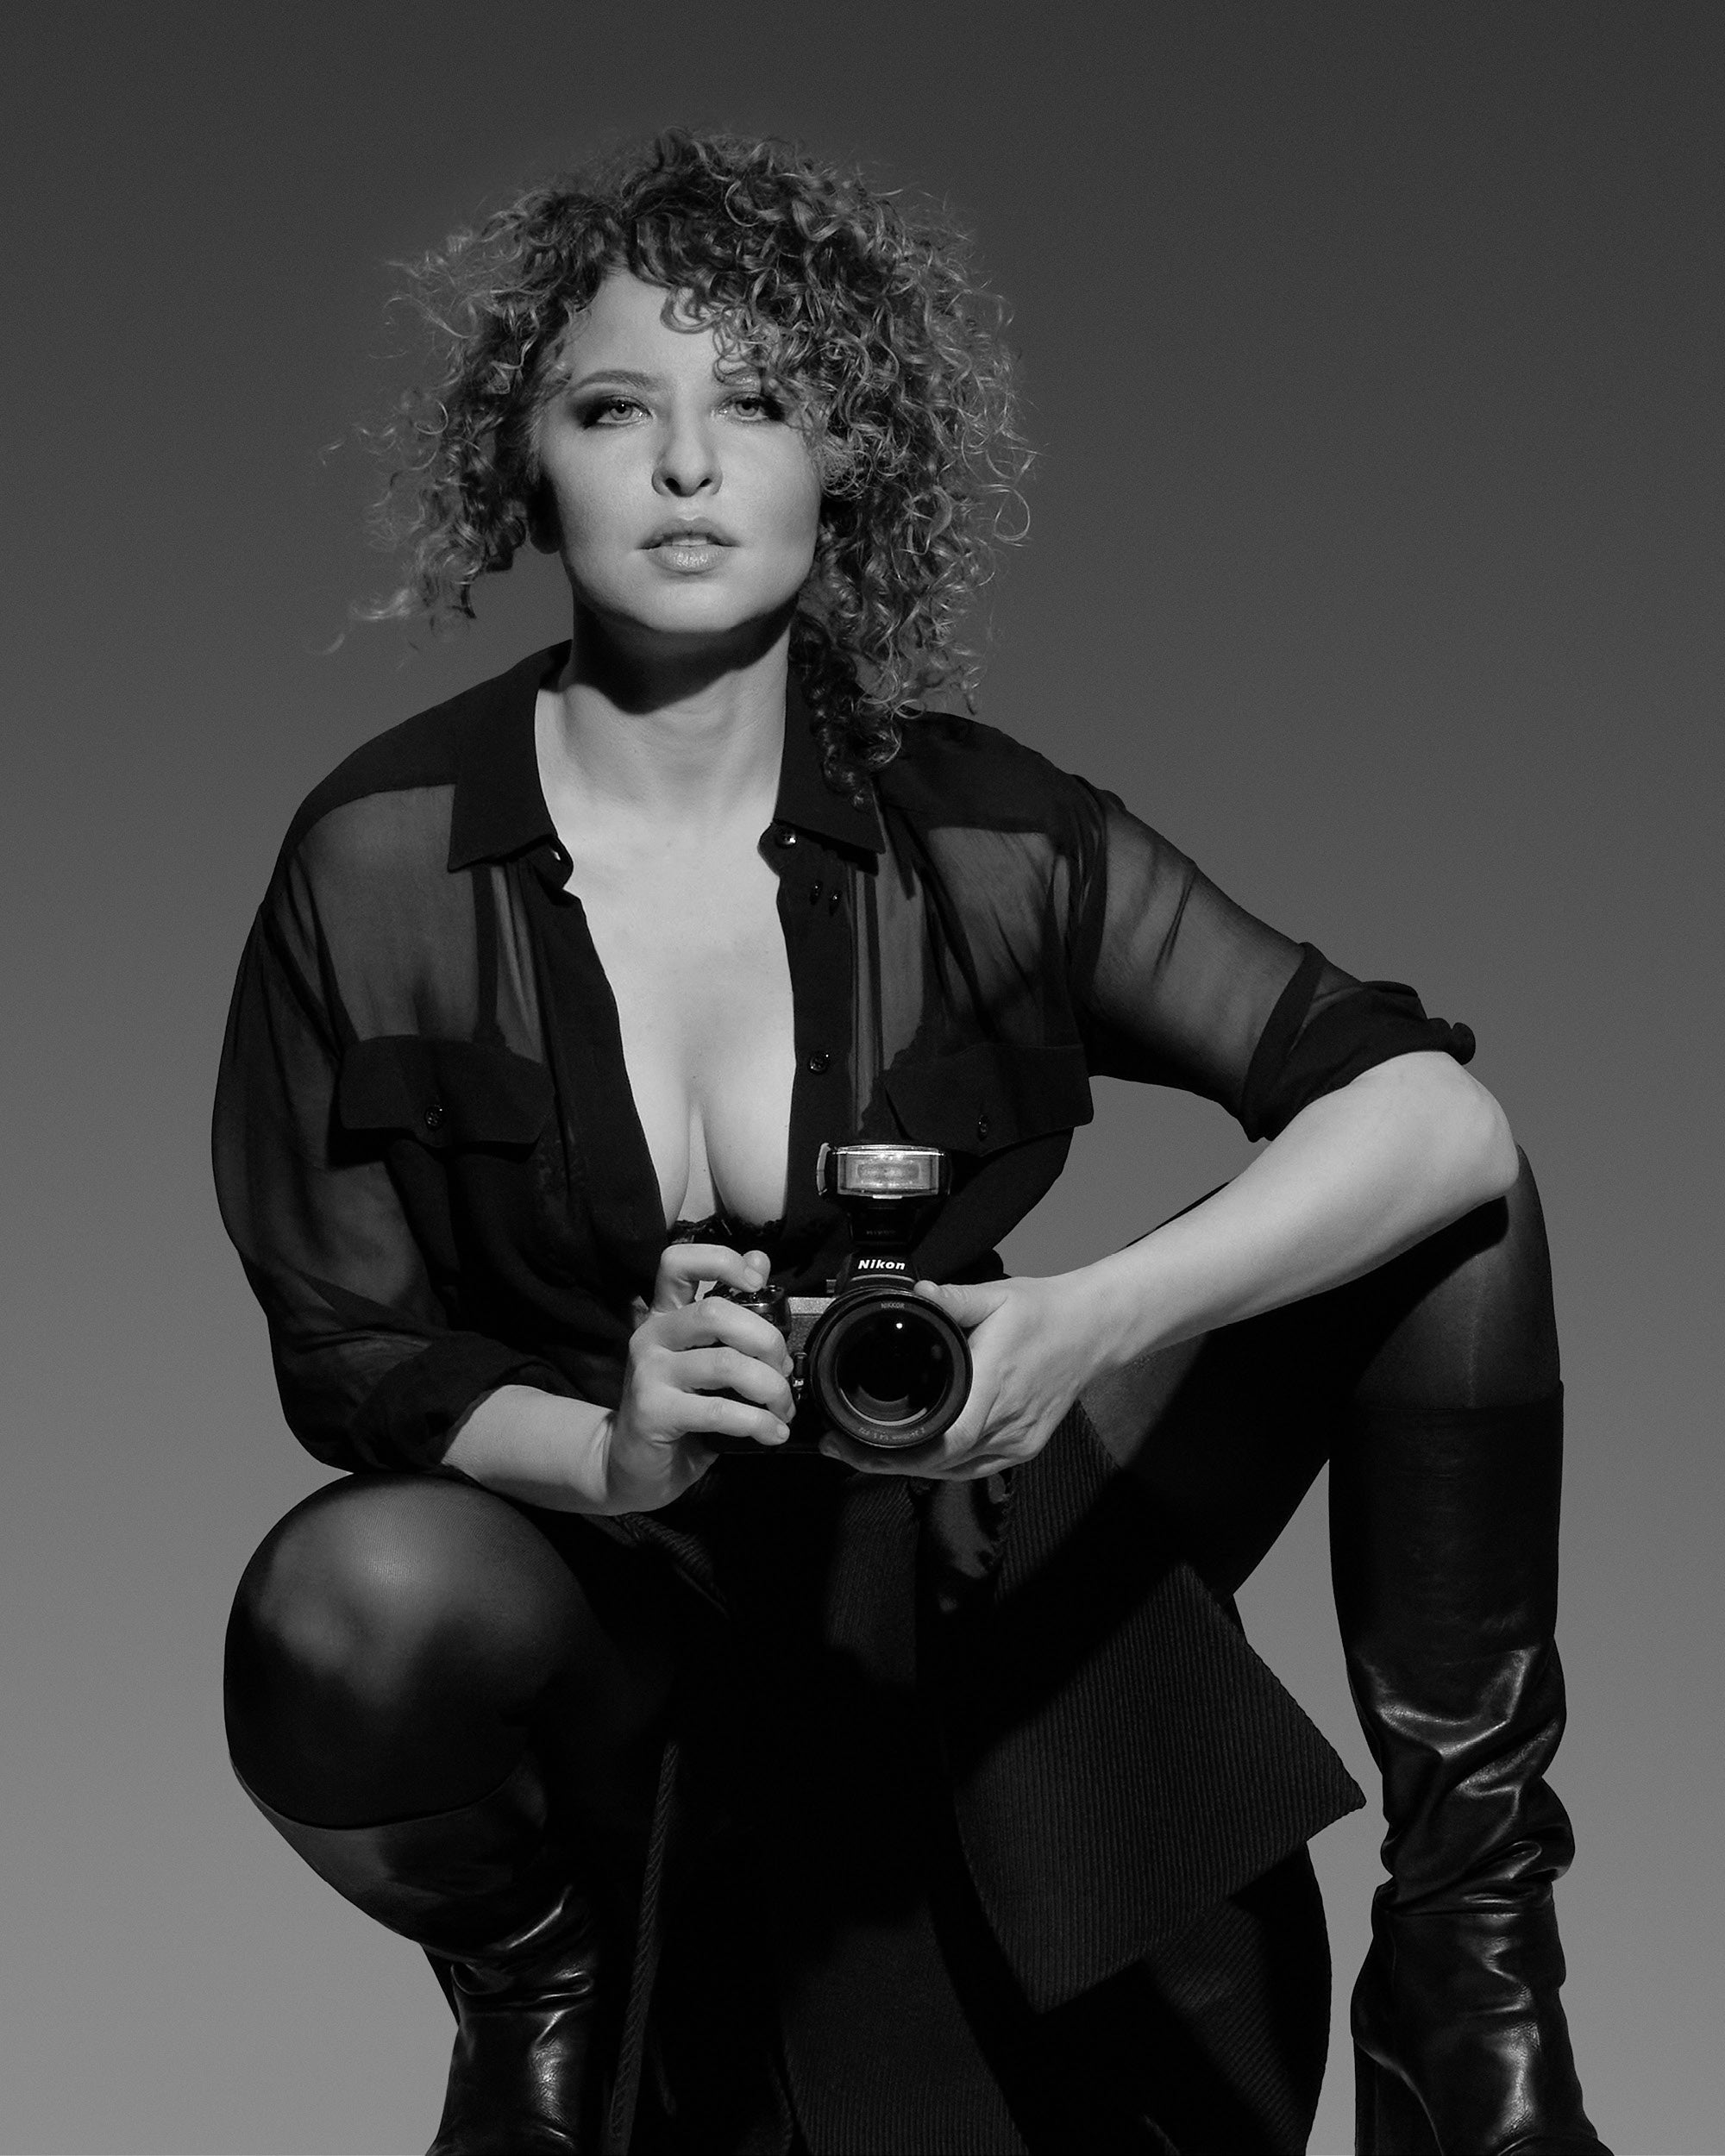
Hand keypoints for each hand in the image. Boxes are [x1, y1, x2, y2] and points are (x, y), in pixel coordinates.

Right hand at [600, 1243, 796, 1511]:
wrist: (633, 1465)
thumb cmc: (680, 1408)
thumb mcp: (706, 1356)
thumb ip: (733, 1314)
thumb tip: (760, 1261)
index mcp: (665, 1314)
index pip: (677, 1261)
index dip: (720, 1260)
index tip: (757, 1284)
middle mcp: (652, 1334)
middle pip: (715, 1312)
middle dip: (766, 1340)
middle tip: (784, 1370)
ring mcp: (649, 1372)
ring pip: (726, 1363)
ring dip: (770, 1389)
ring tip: (783, 1409)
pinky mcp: (652, 1410)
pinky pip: (719, 1410)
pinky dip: (756, 1423)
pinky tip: (771, 1433)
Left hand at [818, 1271, 1103, 1481]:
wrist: (1094, 1330)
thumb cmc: (1043, 1313)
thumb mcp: (997, 1296)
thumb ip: (953, 1298)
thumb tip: (916, 1292)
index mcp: (993, 1385)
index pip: (942, 1441)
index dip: (895, 1454)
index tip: (853, 1445)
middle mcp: (1006, 1422)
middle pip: (939, 1463)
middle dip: (887, 1462)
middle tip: (842, 1448)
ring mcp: (1018, 1441)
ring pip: (955, 1470)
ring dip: (913, 1465)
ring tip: (870, 1452)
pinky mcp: (1025, 1447)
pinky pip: (975, 1467)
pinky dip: (944, 1464)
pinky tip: (917, 1454)